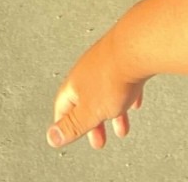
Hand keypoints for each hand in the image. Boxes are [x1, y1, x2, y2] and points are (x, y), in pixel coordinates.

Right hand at [48, 33, 145, 150]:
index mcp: (74, 83)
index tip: (67, 136)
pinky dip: (127, 96)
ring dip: (112, 113)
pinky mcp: (124, 60)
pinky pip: (123, 82)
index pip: (62, 108)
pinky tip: (134, 101)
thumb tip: (52, 137)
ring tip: (121, 126)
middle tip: (98, 139)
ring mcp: (106, 63)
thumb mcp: (89, 112)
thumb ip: (72, 126)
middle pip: (86, 101)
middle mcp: (87, 70)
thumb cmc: (113, 77)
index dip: (64, 125)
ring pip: (106, 93)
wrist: (136, 49)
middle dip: (92, 123)